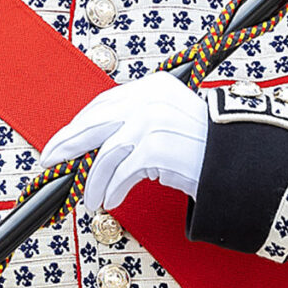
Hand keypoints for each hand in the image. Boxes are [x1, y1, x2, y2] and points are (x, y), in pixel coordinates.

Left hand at [37, 72, 208, 215]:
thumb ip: (135, 121)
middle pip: (94, 122)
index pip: (102, 103)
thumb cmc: (202, 147)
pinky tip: (111, 200)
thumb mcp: (167, 120)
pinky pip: (121, 173)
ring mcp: (153, 122)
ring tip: (91, 198)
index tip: (60, 142)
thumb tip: (92, 142)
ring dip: (93, 182)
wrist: (236, 162)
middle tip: (50, 162)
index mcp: (152, 87)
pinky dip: (112, 190)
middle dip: (66, 146)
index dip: (77, 125)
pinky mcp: (156, 148)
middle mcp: (150, 99)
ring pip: (105, 154)